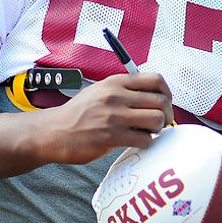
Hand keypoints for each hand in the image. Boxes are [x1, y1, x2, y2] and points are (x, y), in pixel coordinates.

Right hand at [0, 72, 173, 178]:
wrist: (54, 131)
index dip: (167, 92)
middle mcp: (117, 96)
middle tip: (161, 123)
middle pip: (160, 101)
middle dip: (167, 114)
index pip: (155, 79)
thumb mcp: (100, 91)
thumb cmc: (78, 113)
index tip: (166, 102)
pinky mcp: (111, 137)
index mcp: (116, 82)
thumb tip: (151, 97)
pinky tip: (137, 142)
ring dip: (158, 129)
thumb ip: (123, 90)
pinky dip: (146, 143)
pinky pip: (144, 140)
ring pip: (156, 120)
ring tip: (148, 132)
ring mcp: (114, 116)